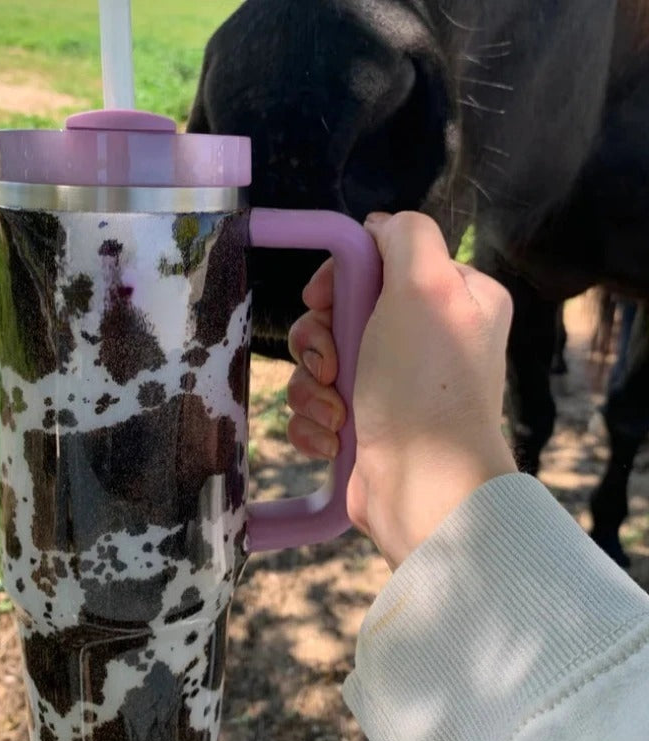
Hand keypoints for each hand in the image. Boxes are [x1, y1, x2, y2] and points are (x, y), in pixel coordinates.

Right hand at [287, 212, 517, 567]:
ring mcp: (393, 385)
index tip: (320, 301)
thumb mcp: (424, 288)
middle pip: (338, 314)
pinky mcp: (365, 423)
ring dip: (313, 387)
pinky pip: (317, 404)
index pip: (376, 263)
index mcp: (452, 299)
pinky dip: (316, 420)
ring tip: (334, 413)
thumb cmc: (423, 388)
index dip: (337, 280)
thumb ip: (405, 237)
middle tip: (330, 366)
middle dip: (320, 341)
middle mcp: (425, 339)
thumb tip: (377, 227)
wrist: (421, 487)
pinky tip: (334, 437)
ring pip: (320, 362)